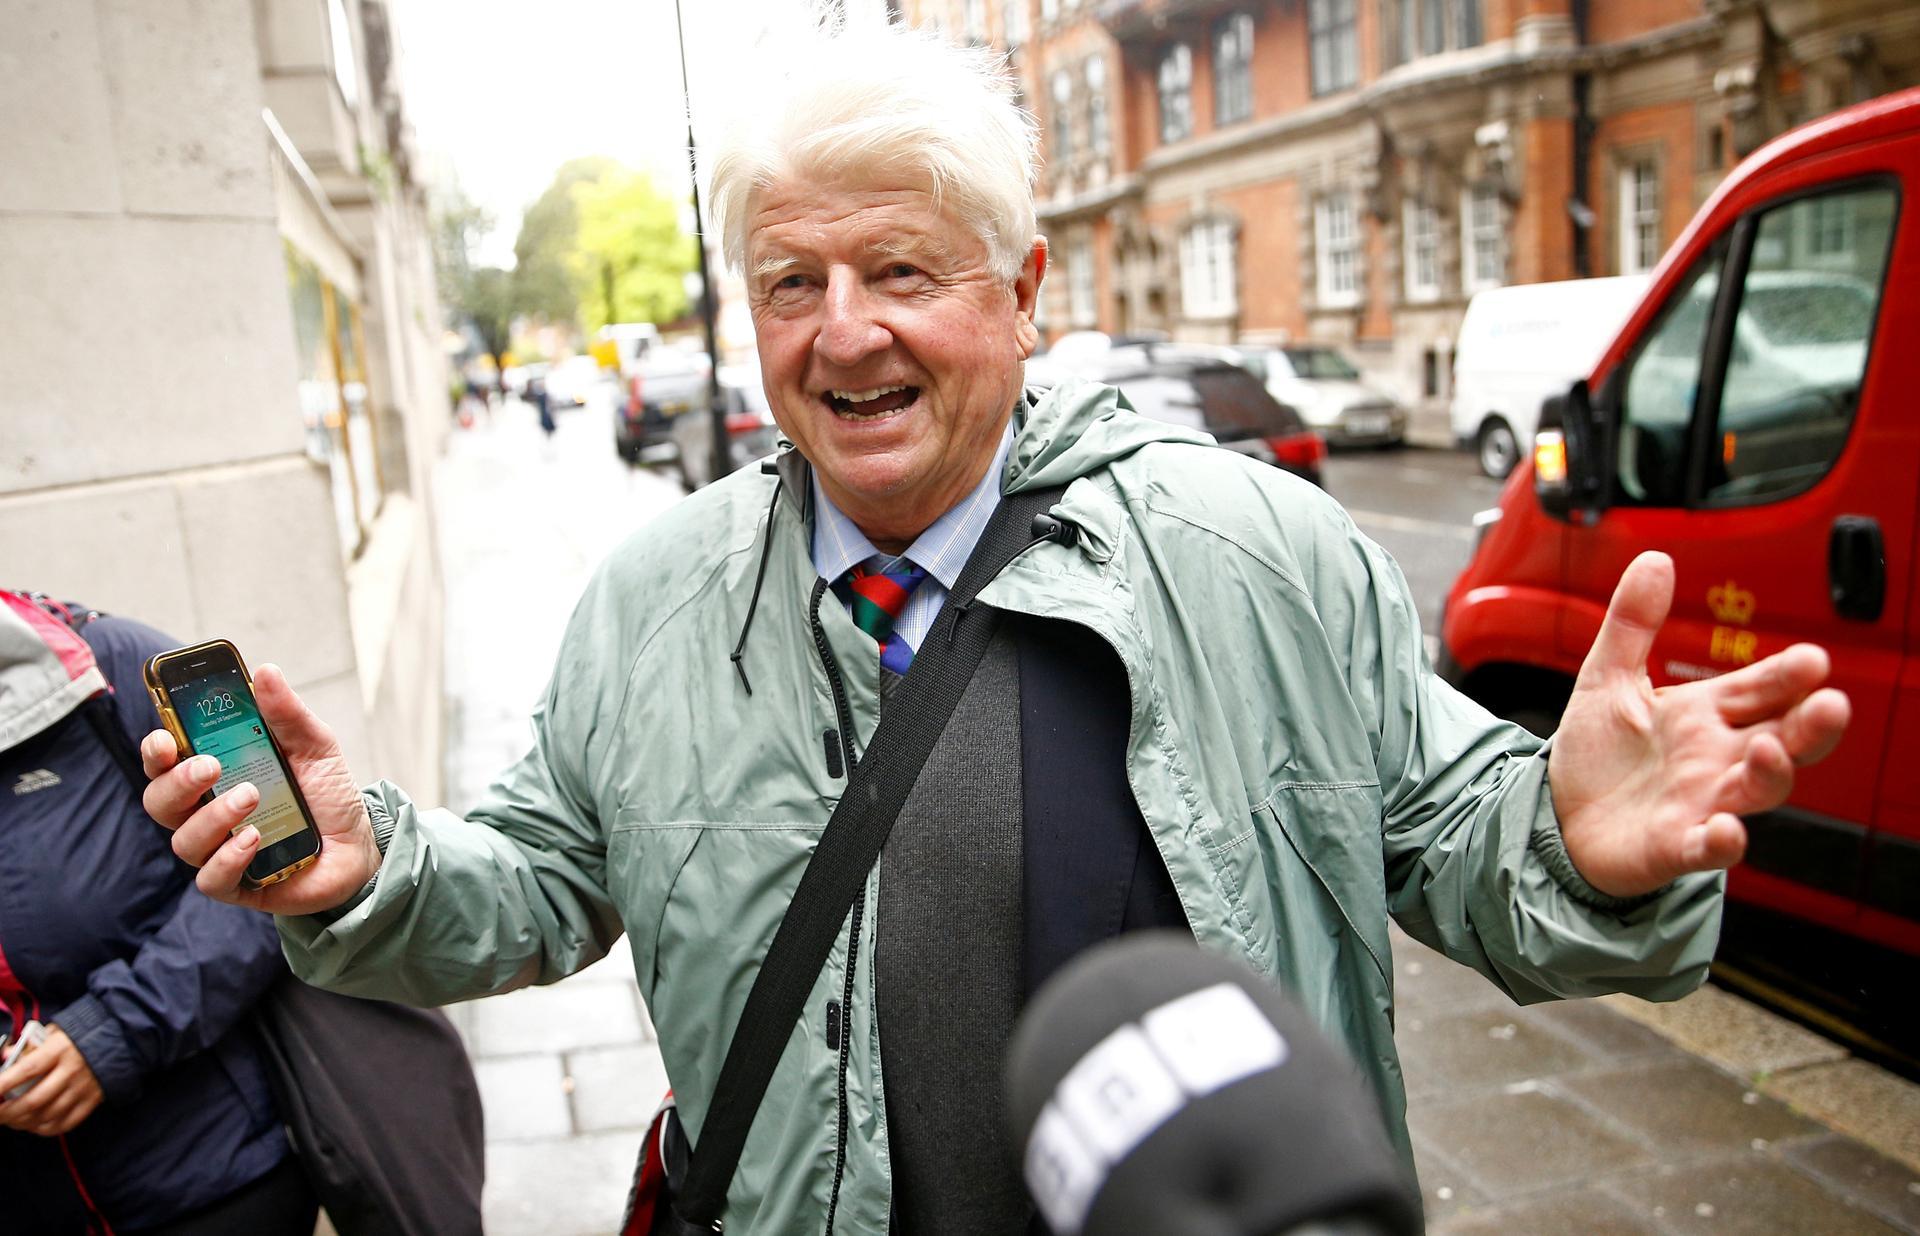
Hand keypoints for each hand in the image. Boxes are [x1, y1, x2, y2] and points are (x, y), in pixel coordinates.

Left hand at [0, 1027, 103, 1135]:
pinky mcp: (91, 1101)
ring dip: (23, 1123)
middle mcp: (70, 1071)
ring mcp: (82, 1089)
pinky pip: (64, 1124)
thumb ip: (27, 1045)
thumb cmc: (78, 1037)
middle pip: (33, 1101)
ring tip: (12, 1120)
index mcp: (58, 1050)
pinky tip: (34, 1125)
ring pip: (46, 1116)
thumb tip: (4, 1056)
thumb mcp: (53, 1033)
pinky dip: (44, 1129)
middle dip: (7, 1113)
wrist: (120, 1040)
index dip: (3, 1085)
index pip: (26, 1071)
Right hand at [143, 663, 381, 914]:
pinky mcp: (238, 884)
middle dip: (177, 781)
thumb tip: (266, 672)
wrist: (361, 843)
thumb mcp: (314, 745)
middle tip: (210, 765)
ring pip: (184, 841)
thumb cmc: (326, 792)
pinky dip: (228, 858)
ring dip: (213, 816)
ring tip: (251, 796)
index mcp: (214, 774)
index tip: (165, 740)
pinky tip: (254, 838)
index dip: (155, 751)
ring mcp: (218, 851)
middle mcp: (206, 812)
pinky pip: (211, 879)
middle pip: (160, 801)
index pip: (164, 762)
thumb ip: (287, 713)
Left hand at [1548, 552, 1850, 898]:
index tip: (1812, 659)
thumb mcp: (1607, 678)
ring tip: (1769, 749)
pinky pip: (1708, 848)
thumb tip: (1656, 558)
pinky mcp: (1674, 845)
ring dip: (1771, 773)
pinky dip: (1721, 842)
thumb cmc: (1597, 755)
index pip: (1760, 690)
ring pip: (1756, 792)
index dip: (1787, 676)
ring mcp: (1700, 803)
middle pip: (1783, 740)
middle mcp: (1715, 759)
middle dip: (1810, 725)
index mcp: (1705, 715)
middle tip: (1831, 704)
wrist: (1559, 817)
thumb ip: (1632, 623)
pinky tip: (1725, 830)